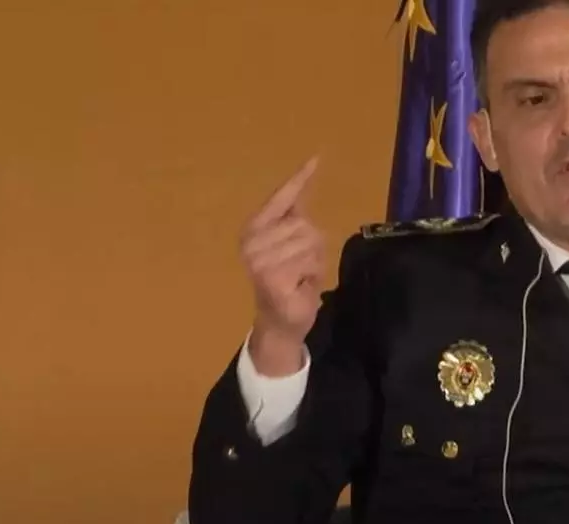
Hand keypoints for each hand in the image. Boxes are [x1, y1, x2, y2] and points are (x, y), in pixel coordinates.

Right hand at [239, 157, 325, 374]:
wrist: (281, 321)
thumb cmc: (288, 280)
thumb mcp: (293, 244)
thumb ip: (295, 214)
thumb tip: (306, 176)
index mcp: (254, 228)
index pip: (281, 198)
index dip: (299, 180)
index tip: (316, 158)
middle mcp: (252, 240)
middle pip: (305, 225)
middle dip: (313, 247)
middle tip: (301, 267)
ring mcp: (259, 259)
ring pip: (310, 244)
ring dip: (314, 263)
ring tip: (300, 276)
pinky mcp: (271, 277)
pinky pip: (310, 263)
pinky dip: (312, 276)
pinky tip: (299, 286)